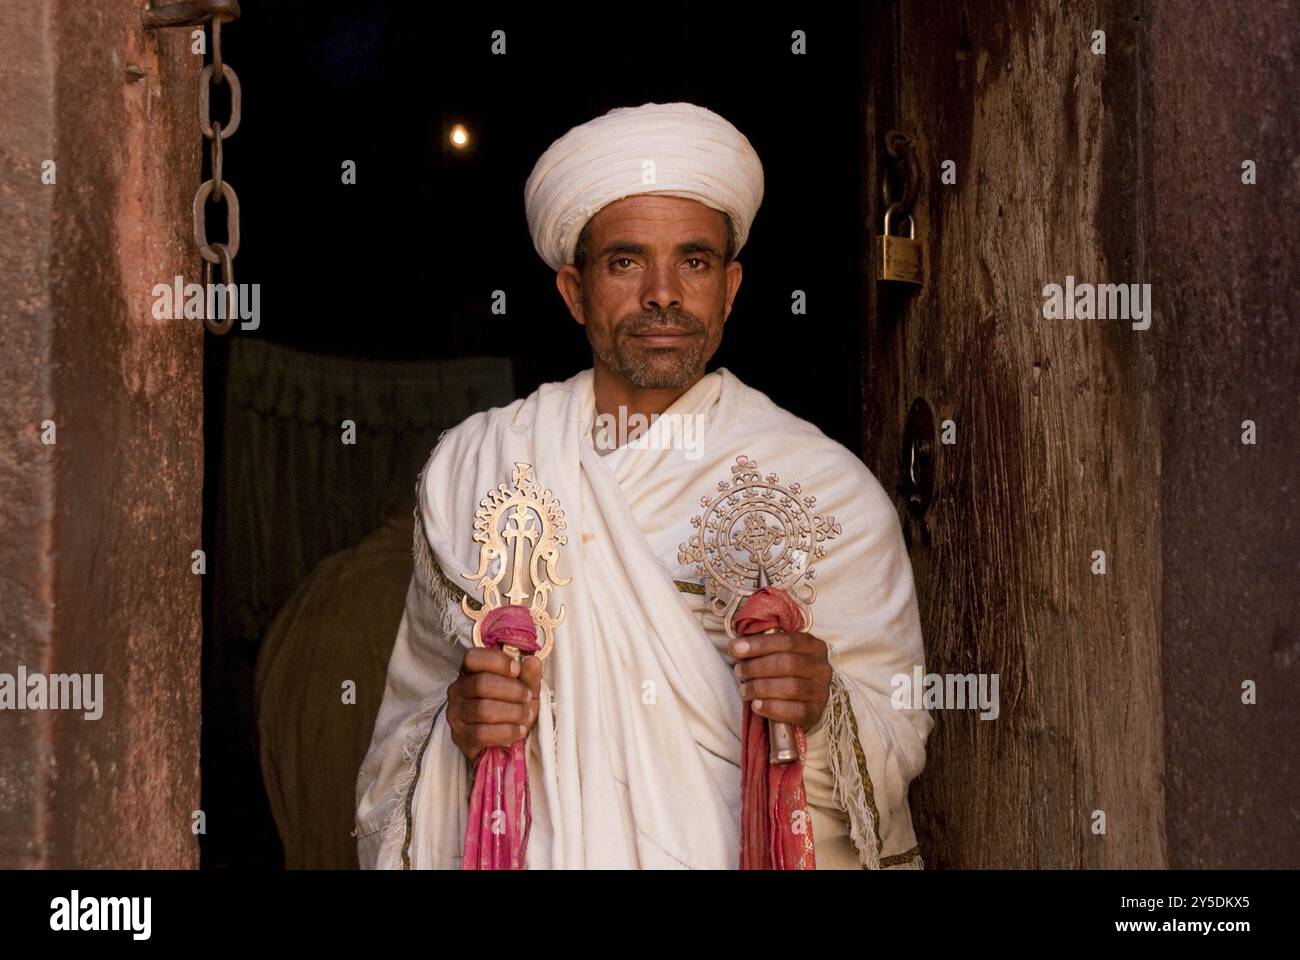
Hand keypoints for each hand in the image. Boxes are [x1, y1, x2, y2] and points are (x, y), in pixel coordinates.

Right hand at [447, 648, 541, 763]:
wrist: (503, 741)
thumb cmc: (510, 708)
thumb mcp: (523, 688)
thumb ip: (528, 675)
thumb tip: (533, 661)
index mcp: (470, 672)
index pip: (473, 658)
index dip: (497, 662)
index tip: (517, 669)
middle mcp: (458, 691)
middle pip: (481, 683)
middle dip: (511, 690)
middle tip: (527, 697)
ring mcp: (457, 715)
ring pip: (484, 709)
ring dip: (512, 712)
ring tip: (525, 715)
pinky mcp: (461, 737)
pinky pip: (483, 734)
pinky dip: (507, 732)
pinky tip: (518, 730)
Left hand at [729, 632, 831, 729]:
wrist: (801, 703)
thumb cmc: (785, 673)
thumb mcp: (776, 655)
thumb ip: (758, 649)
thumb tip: (735, 647)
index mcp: (814, 646)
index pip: (787, 641)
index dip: (760, 644)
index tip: (736, 649)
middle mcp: (822, 667)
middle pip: (788, 663)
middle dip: (757, 667)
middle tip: (739, 672)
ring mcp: (821, 691)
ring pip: (790, 687)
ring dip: (761, 688)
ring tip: (744, 689)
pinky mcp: (815, 713)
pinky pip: (794, 711)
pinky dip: (772, 708)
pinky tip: (756, 705)